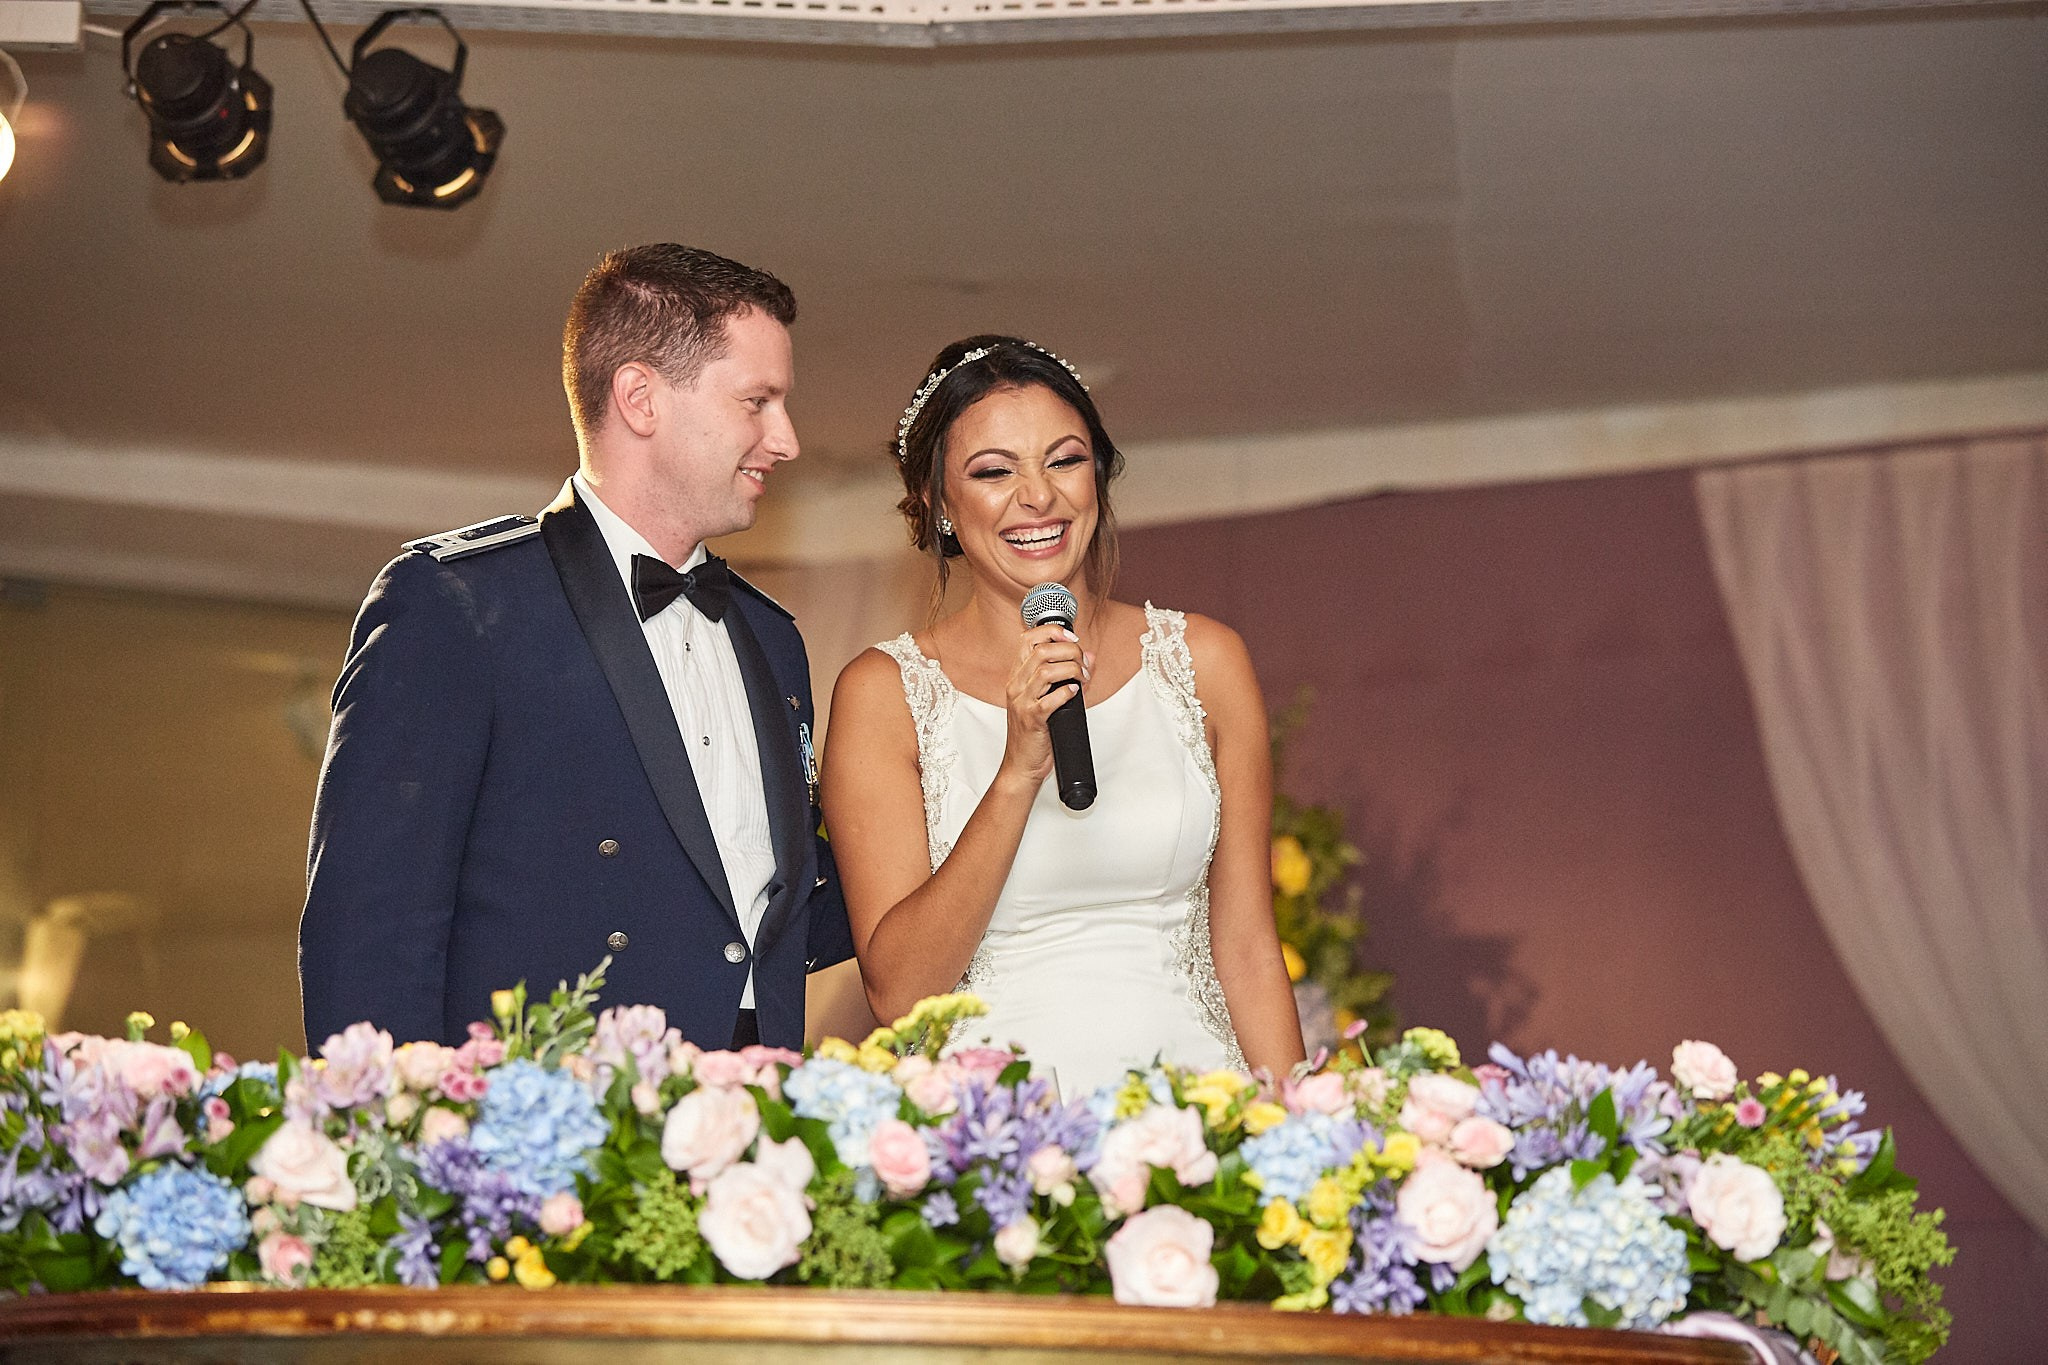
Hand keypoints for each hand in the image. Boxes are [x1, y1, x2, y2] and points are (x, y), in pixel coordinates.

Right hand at [998, 623, 1093, 785]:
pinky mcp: (1032, 719)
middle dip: (1070, 652)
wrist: (1022, 764)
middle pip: (1041, 651)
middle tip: (1083, 665)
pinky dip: (1067, 692)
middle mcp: (1016, 685)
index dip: (1052, 631)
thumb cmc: (1034, 732)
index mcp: (1018, 676)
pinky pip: (1050, 699)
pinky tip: (1075, 693)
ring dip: (1072, 670)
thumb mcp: (1048, 698)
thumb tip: (1090, 656)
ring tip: (1082, 679)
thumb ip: (1068, 675)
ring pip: (1046, 670)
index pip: (1027, 639)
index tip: (1073, 638)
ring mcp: (1022, 702)